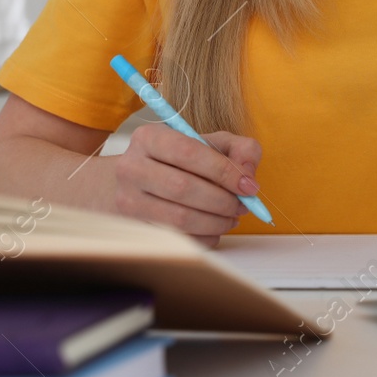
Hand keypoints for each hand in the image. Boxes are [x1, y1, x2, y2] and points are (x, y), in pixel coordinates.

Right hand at [112, 124, 262, 247]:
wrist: (140, 181)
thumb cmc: (182, 161)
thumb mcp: (212, 143)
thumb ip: (240, 150)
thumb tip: (248, 174)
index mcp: (149, 137)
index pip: (189, 152)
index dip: (224, 171)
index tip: (249, 186)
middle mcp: (131, 167)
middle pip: (183, 188)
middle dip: (222, 200)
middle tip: (243, 205)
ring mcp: (128, 200)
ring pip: (179, 219)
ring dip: (216, 222)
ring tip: (231, 217)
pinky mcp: (134, 227)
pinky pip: (177, 239)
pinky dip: (204, 237)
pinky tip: (214, 228)